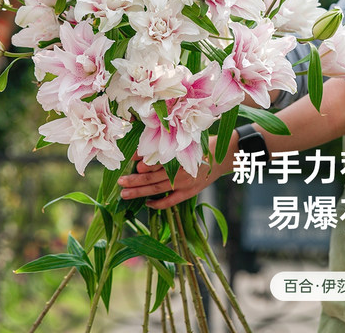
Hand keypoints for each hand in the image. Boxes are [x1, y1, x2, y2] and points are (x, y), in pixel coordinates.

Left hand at [117, 133, 237, 208]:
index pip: (154, 162)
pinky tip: (146, 203)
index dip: (140, 163)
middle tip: (120, 182)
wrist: (224, 155)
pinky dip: (158, 204)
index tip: (130, 163)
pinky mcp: (190, 192)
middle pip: (152, 178)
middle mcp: (180, 171)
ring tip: (125, 194)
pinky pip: (171, 202)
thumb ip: (165, 147)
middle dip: (134, 180)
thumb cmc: (202, 144)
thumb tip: (141, 154)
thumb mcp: (185, 141)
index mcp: (178, 156)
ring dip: (139, 192)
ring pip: (157, 189)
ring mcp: (185, 184)